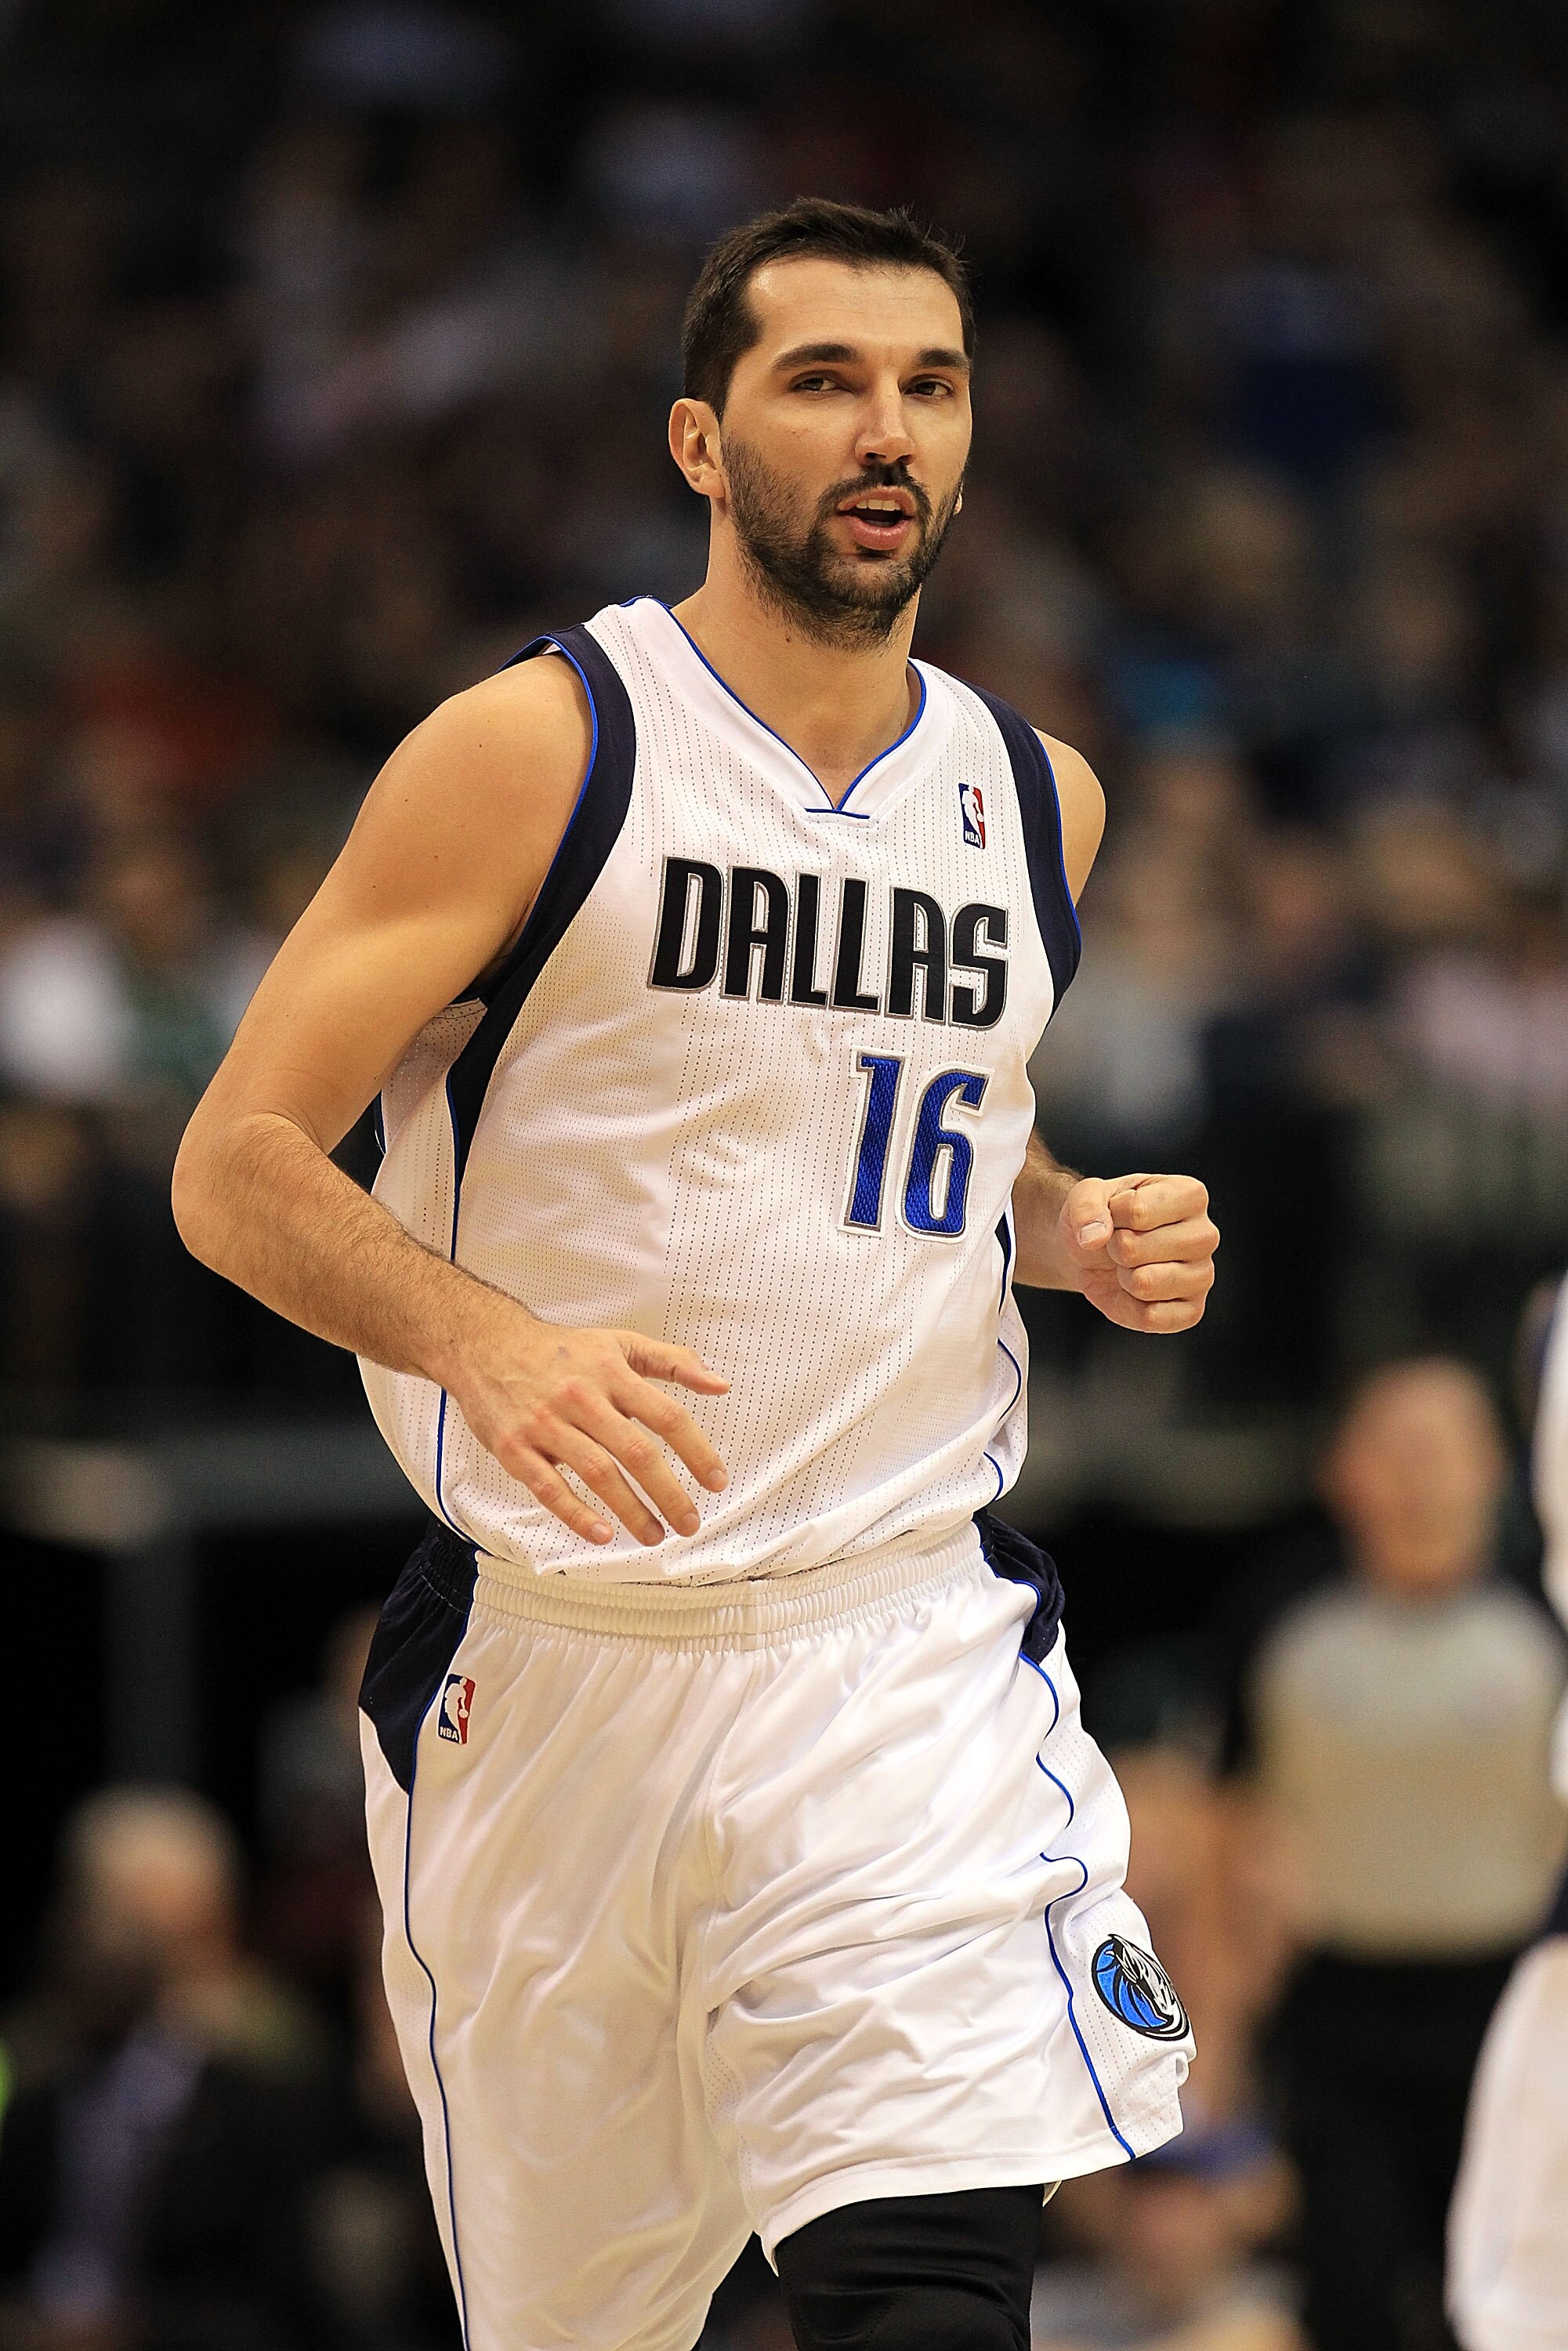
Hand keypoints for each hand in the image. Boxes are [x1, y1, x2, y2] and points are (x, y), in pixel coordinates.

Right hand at [451, 1309, 729, 1545]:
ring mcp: (545, 1424)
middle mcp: (582, 1397)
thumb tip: (721, 1385)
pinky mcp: (514, 1448)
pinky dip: (576, 1514)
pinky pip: (549, 1487)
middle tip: (690, 1523)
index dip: (697, 1451)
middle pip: (636, 1451)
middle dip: (669, 1493)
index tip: (717, 1482)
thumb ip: (673, 1361)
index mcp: (612, 1372)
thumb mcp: (619, 1343)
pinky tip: (602, 1534)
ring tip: (655, 1536)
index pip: (666, 1415)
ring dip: (631, 1511)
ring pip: (597, 1473)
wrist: (486, 1345)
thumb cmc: (561, 1351)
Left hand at [1058, 1172, 1216, 1333]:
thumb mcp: (1086, 1195)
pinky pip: (1150, 1318)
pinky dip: (1127, 1307)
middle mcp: (1205, 1234)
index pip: (1137, 1211)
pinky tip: (1133, 1291)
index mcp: (1190, 1195)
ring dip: (1122, 1277)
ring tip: (1130, 1266)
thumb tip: (1094, 1236)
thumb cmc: (1104, 1217)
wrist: (1096, 1250)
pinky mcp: (1193, 1311)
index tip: (1117, 1215)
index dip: (1110, 1216)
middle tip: (1121, 1244)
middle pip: (1136, 1249)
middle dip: (1114, 1249)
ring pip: (1144, 1284)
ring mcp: (1203, 1275)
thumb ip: (1086, 1206)